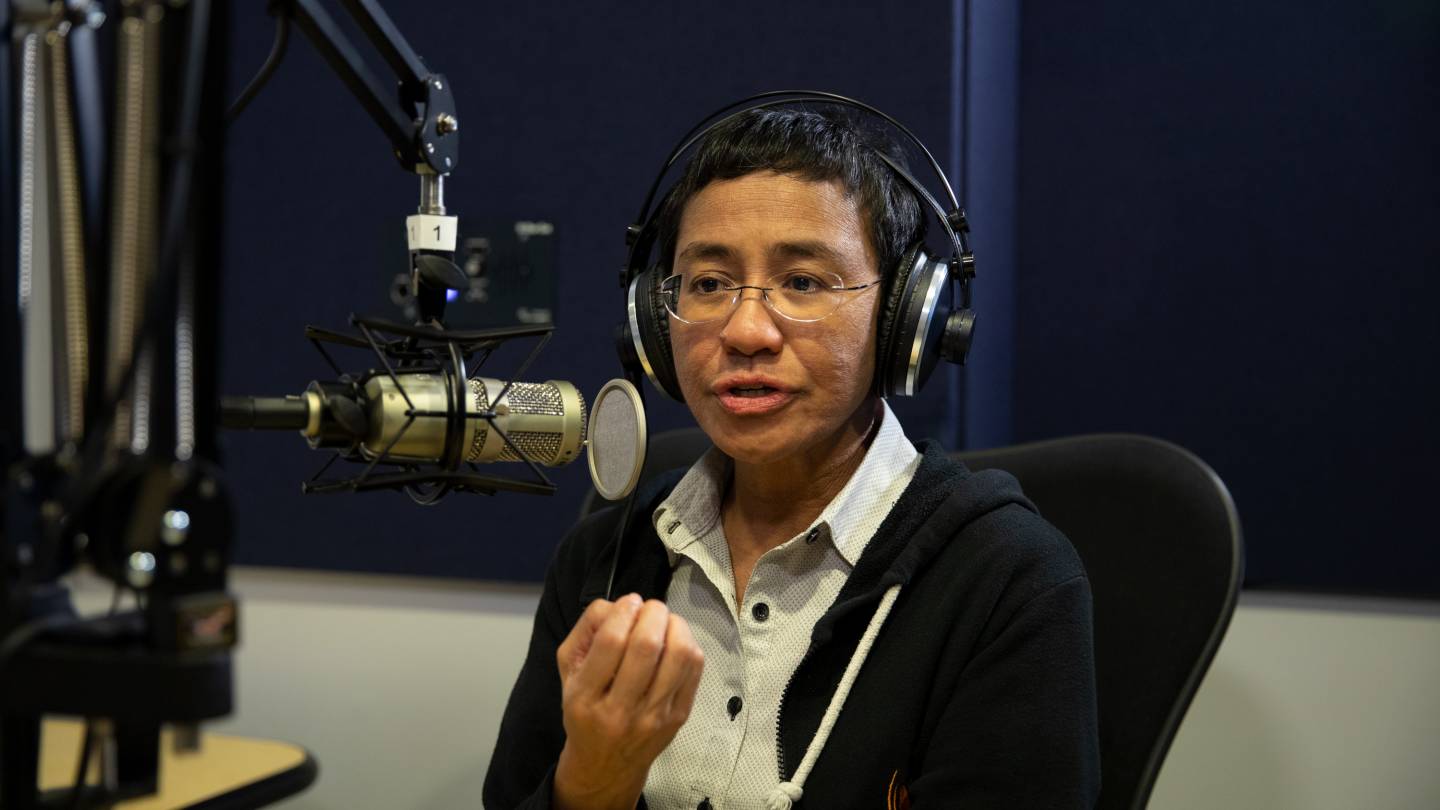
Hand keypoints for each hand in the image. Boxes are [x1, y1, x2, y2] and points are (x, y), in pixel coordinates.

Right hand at [552, 594, 703, 809]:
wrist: (606, 765)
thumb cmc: (585, 710)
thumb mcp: (567, 671)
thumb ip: (586, 630)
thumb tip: (618, 604)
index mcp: (585, 698)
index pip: (610, 642)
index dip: (624, 611)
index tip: (628, 602)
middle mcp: (620, 711)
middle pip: (647, 645)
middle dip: (652, 612)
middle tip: (649, 608)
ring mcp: (653, 717)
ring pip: (679, 655)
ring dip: (675, 625)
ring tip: (663, 622)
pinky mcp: (679, 718)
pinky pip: (694, 669)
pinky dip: (688, 644)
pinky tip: (675, 641)